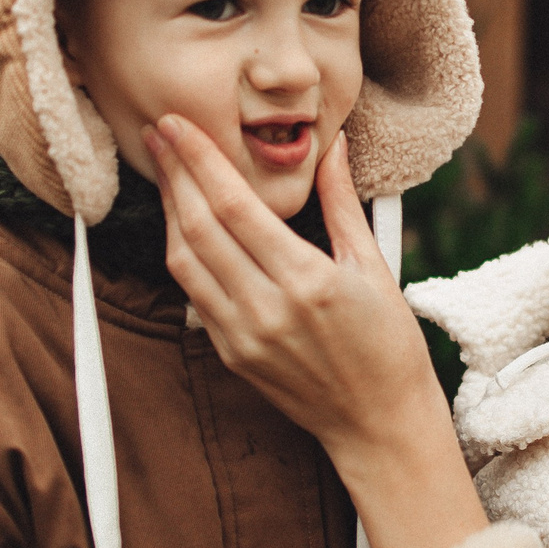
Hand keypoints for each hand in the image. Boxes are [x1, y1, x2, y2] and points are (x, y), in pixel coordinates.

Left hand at [148, 116, 437, 447]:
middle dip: (174, 173)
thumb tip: (332, 145)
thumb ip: (343, 202)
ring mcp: (243, 336)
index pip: (236, 205)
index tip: (179, 125)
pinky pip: (194, 293)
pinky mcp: (231, 354)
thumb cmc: (388, 346)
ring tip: (166, 172)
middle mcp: (267, 309)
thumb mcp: (374, 266)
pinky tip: (184, 224)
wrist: (379, 422)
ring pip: (184, 261)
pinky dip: (183, 252)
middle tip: (160, 133)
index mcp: (307, 281)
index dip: (200, 159)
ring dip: (168, 211)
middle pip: (199, 227)